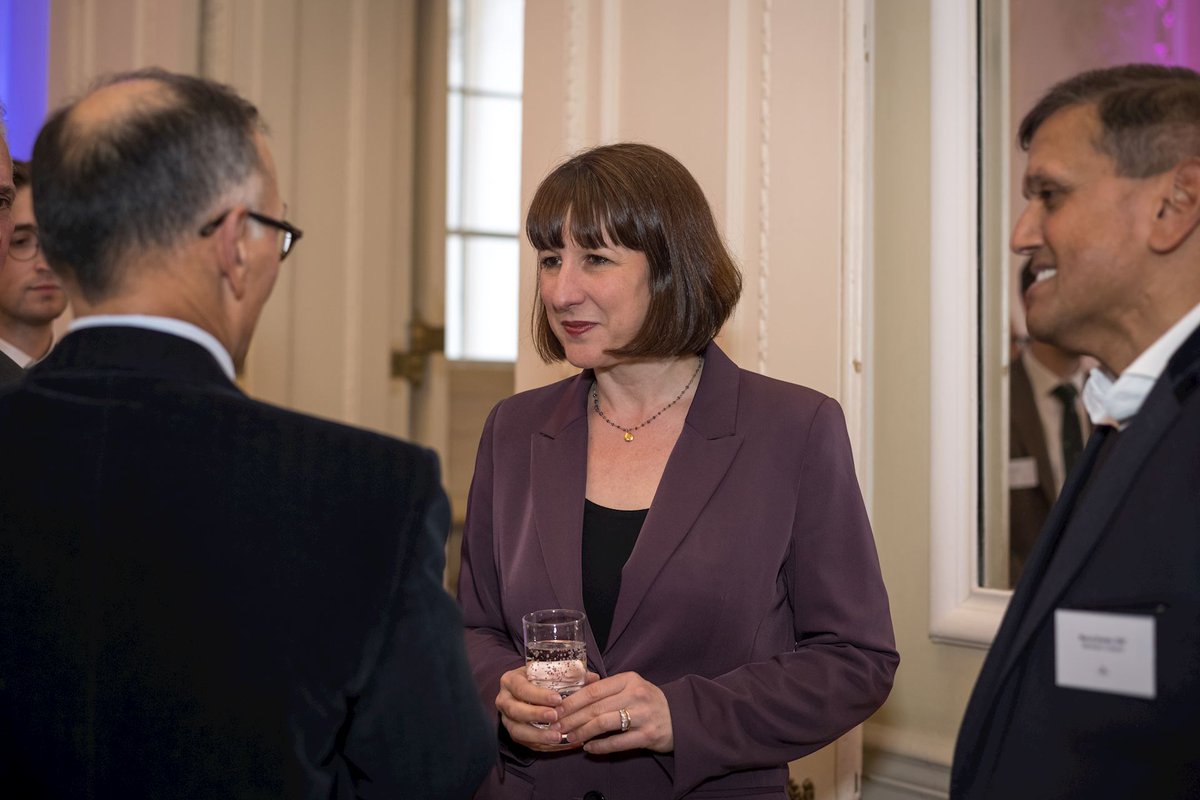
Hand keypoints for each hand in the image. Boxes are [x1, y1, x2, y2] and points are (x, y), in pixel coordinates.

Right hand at [496, 666, 598, 751]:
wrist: (527, 691)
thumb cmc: (539, 680)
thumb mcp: (548, 672)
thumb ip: (570, 674)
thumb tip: (594, 677)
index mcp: (511, 681)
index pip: (521, 688)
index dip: (538, 695)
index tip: (557, 699)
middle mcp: (504, 700)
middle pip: (516, 711)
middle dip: (536, 715)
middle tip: (556, 717)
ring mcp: (507, 719)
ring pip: (517, 731)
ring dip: (537, 735)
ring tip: (557, 737)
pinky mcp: (514, 734)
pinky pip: (526, 743)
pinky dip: (543, 745)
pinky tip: (560, 744)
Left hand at [553, 671, 672, 753]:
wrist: (680, 717)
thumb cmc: (648, 701)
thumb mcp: (631, 686)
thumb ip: (606, 687)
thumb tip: (575, 690)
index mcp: (628, 680)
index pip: (593, 690)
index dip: (572, 701)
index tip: (555, 709)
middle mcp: (635, 695)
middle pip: (595, 707)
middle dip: (571, 718)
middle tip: (556, 727)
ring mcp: (642, 715)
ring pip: (603, 723)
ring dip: (582, 732)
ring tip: (569, 738)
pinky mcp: (648, 735)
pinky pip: (617, 742)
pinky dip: (600, 746)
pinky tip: (588, 748)